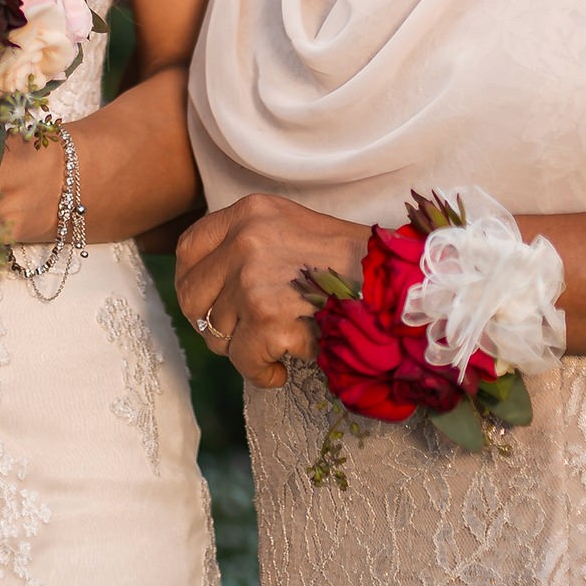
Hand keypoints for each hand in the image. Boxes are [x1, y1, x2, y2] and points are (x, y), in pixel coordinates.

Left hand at [174, 194, 370, 389]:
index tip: (208, 303)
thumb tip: (208, 285)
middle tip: (243, 334)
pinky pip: (242, 361)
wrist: (397, 288)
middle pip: (191, 295)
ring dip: (242, 348)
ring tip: (276, 344)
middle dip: (211, 324)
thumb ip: (248, 245)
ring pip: (215, 333)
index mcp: (250, 212)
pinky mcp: (268, 320)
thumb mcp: (291, 228)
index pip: (188, 249)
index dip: (192, 282)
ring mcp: (254, 280)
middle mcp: (246, 241)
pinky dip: (260, 373)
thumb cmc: (350, 265)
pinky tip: (281, 368)